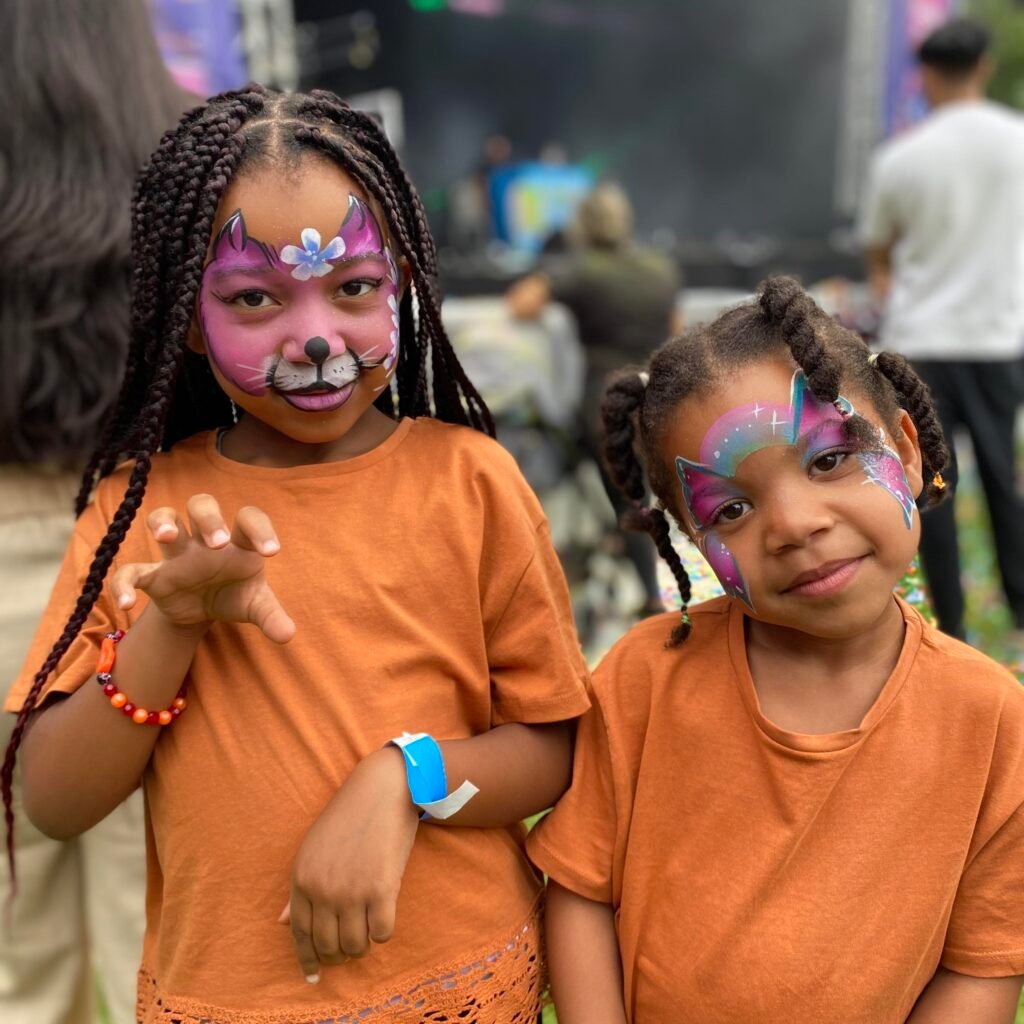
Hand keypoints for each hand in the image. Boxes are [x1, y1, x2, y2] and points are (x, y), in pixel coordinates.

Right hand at [109, 494, 294, 642]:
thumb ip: (271, 615)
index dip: (260, 528)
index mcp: (237, 541)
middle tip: (218, 543)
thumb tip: (288, 635)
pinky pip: (131, 571)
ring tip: (168, 536)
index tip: (272, 552)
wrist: (203, 610)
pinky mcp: (153, 575)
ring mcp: (177, 553)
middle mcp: (204, 539)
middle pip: (201, 505)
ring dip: (164, 522)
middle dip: (208, 517)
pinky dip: (123, 583)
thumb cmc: (234, 594)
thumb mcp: (255, 605)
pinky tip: (126, 603)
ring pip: (164, 517)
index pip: (248, 518)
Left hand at [280, 748, 419, 982]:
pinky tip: (384, 916)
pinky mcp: (382, 889)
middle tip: (350, 951)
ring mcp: (352, 891)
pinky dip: (383, 931)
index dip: (308, 960)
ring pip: (355, 945)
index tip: (314, 977)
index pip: (300, 934)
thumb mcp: (313, 848)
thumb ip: (301, 889)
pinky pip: (381, 932)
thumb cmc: (349, 816)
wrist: (382, 788)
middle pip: (328, 946)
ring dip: (362, 946)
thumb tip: (283, 923)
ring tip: (368, 932)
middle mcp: (323, 889)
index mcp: (302, 878)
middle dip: (339, 956)